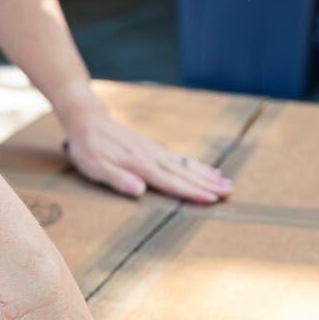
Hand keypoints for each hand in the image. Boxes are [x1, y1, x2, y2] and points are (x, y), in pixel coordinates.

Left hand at [62, 104, 232, 203]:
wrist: (88, 120)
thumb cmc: (89, 148)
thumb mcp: (96, 167)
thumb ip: (118, 179)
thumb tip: (139, 190)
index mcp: (140, 165)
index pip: (171, 182)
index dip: (191, 192)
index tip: (211, 199)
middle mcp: (153, 157)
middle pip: (185, 174)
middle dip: (208, 184)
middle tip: (230, 192)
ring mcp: (156, 152)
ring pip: (186, 166)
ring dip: (207, 176)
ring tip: (227, 183)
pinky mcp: (154, 149)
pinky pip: (181, 160)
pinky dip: (197, 166)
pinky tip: (208, 171)